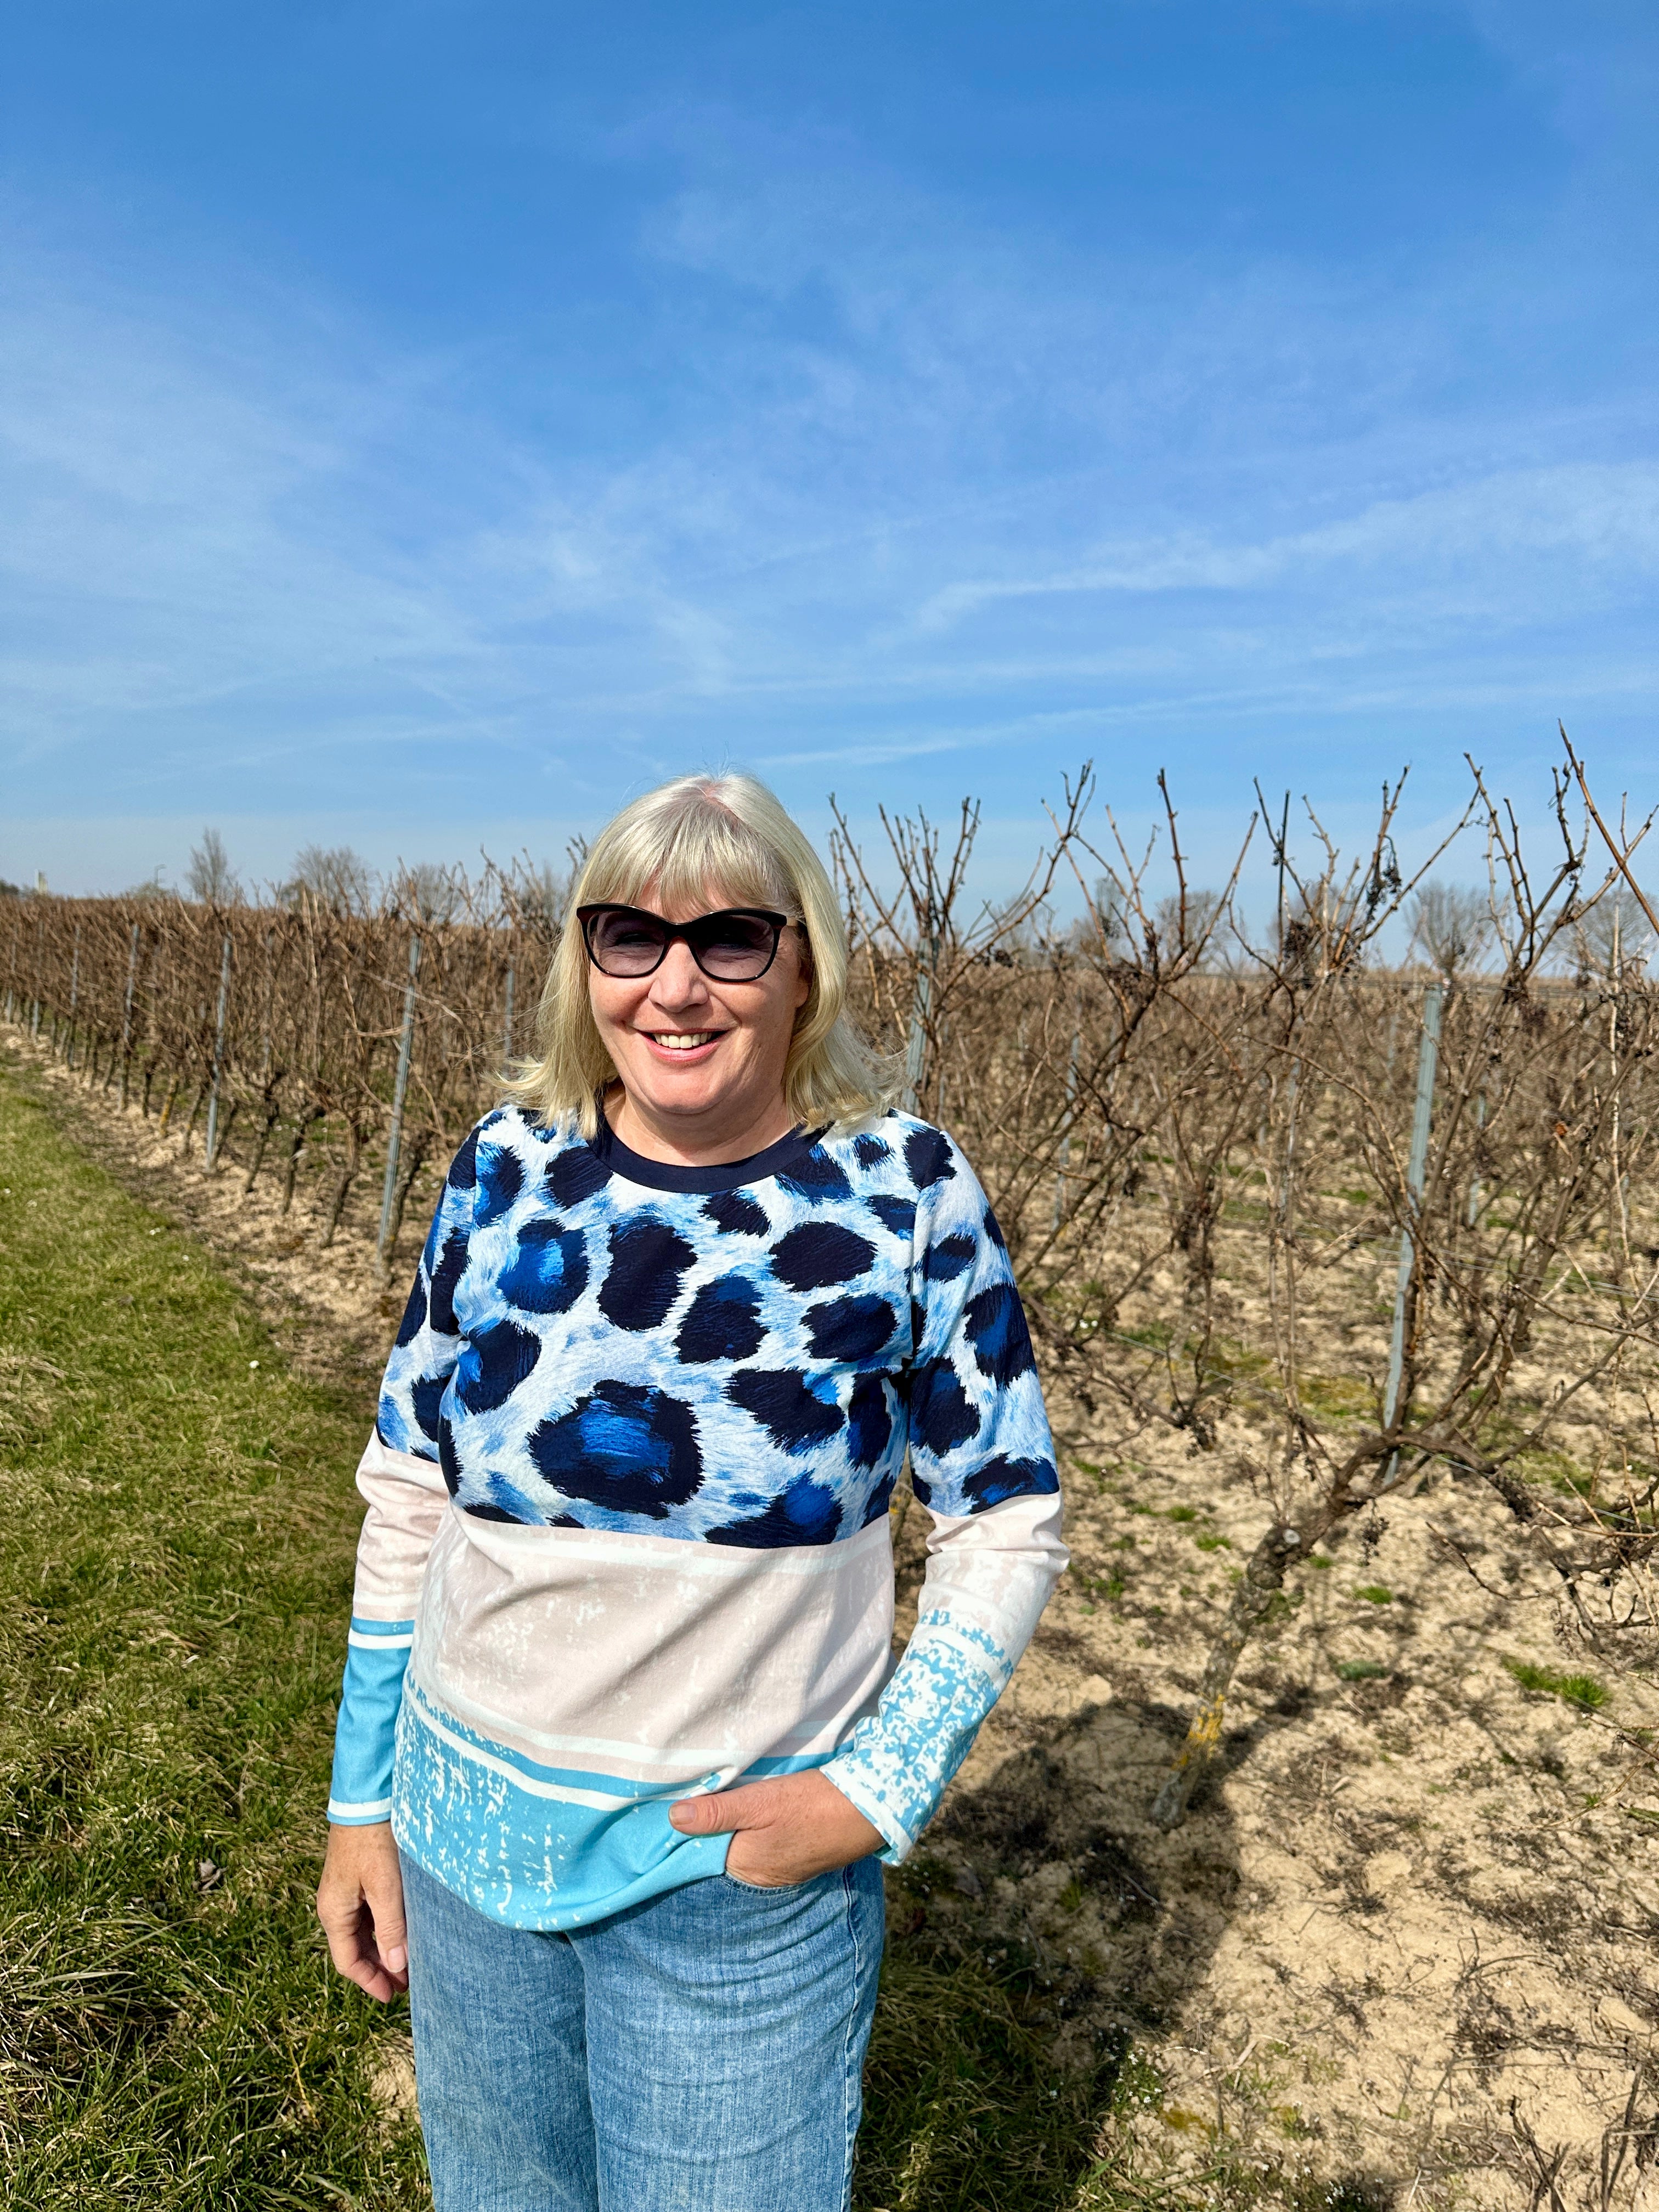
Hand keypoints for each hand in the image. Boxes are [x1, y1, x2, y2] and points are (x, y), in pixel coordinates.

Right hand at [317, 1822, 407, 2000]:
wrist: (366, 1799)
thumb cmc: (374, 1841)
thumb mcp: (385, 1886)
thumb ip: (391, 1926)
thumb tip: (396, 1965)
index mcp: (334, 1912)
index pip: (348, 1962)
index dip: (370, 1981)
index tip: (392, 1996)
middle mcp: (335, 1906)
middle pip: (355, 1950)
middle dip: (379, 1969)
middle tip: (407, 1984)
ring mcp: (345, 1893)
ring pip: (363, 1933)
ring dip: (383, 1950)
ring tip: (409, 1963)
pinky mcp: (357, 1880)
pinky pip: (368, 1915)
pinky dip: (384, 1929)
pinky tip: (403, 1933)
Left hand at [667, 1770, 884, 1886]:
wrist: (870, 1810)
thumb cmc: (813, 1805)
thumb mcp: (761, 1802)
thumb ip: (718, 1813)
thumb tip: (674, 1818)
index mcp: (744, 1865)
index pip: (700, 1852)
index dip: (688, 1830)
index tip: (674, 1804)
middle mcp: (758, 1875)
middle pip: (720, 1851)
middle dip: (709, 1829)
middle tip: (697, 1792)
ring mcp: (780, 1870)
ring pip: (742, 1847)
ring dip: (733, 1827)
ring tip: (724, 1796)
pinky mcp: (797, 1859)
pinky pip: (763, 1846)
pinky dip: (755, 1831)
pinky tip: (757, 1810)